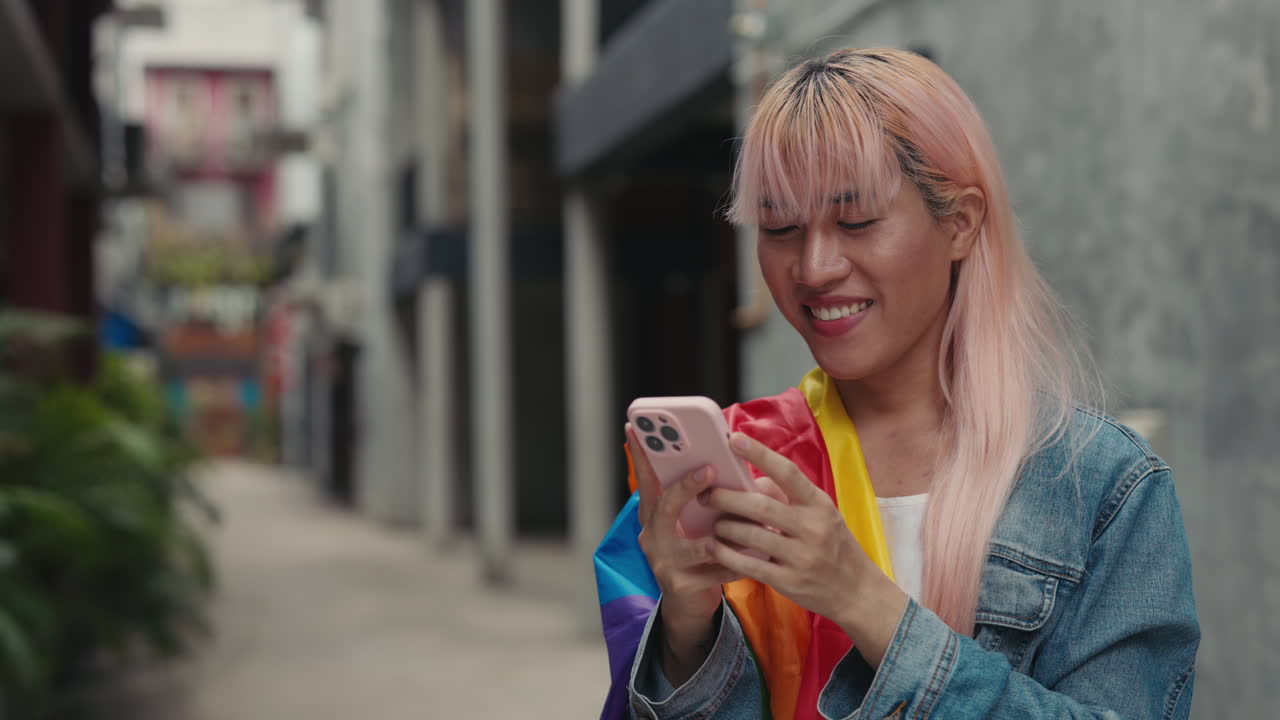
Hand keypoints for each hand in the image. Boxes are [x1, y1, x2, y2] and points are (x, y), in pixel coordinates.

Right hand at [628, 424, 739, 683]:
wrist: (687, 607)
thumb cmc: (696, 553)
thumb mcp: (691, 523)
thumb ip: (700, 499)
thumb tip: (727, 464)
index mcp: (655, 516)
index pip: (647, 481)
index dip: (643, 456)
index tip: (640, 430)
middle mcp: (652, 536)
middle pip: (663, 507)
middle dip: (686, 488)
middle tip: (708, 470)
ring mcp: (663, 563)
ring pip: (692, 545)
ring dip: (720, 534)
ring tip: (739, 524)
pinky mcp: (681, 587)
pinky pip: (714, 572)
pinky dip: (736, 563)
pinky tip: (755, 555)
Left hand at [704, 432, 907, 666]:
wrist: (857, 591)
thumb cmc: (834, 545)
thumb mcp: (822, 514)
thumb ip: (790, 496)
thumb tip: (752, 480)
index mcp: (820, 504)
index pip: (787, 472)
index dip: (759, 454)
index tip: (734, 439)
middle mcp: (813, 527)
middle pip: (760, 506)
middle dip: (727, 498)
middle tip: (706, 494)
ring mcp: (802, 556)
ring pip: (751, 536)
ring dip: (725, 527)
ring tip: (713, 523)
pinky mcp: (789, 582)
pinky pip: (750, 565)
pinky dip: (727, 555)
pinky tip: (714, 548)